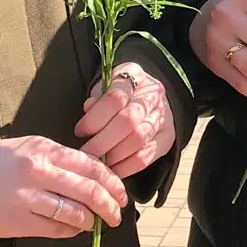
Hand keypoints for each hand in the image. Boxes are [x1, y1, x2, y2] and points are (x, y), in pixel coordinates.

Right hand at [0, 135, 127, 239]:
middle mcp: (39, 172)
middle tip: (117, 214)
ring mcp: (29, 198)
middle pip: (89, 190)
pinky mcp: (20, 221)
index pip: (91, 165)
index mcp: (44, 149)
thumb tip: (94, 175)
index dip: (112, 181)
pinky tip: (76, 229)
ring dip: (91, 221)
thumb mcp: (29, 148)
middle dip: (110, 205)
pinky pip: (56, 229)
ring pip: (75, 213)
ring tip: (96, 223)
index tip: (120, 192)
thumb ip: (60, 158)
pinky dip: (72, 231)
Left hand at [74, 62, 174, 178]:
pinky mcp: (167, 138)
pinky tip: (111, 171)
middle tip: (85, 154)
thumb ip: (97, 98)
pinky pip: (147, 157)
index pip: (115, 97)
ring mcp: (163, 117)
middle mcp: (152, 95)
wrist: (145, 97)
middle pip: (128, 121)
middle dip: (102, 142)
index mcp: (134, 75)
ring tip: (97, 164)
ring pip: (138, 140)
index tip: (79, 131)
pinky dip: (126, 167)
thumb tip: (88, 109)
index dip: (95, 117)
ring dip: (113, 157)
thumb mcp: (105, 86)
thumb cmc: (118, 93)